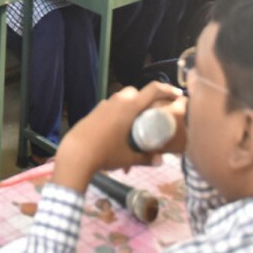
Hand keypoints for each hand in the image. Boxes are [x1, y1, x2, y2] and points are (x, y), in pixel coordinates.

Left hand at [52, 82, 185, 192]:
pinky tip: (119, 127)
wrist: (76, 154)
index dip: (167, 90)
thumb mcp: (129, 158)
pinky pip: (111, 106)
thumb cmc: (106, 153)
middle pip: (135, 92)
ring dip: (130, 105)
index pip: (152, 90)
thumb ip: (146, 158)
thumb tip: (160, 162)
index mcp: (129, 107)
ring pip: (121, 98)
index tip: (177, 95)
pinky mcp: (94, 111)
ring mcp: (103, 105)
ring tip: (136, 121)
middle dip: (146, 98)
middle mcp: (117, 101)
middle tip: (153, 112)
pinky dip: (118, 111)